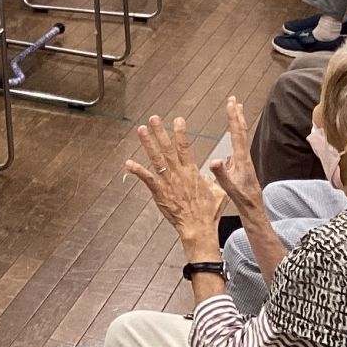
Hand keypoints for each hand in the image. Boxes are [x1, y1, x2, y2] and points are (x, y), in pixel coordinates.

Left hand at [125, 116, 225, 253]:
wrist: (198, 227)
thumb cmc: (208, 212)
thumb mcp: (218, 193)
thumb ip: (214, 180)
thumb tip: (210, 174)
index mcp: (192, 171)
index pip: (185, 147)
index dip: (180, 132)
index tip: (177, 120)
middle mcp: (179, 173)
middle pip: (168, 148)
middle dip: (160, 132)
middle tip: (154, 118)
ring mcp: (168, 182)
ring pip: (156, 159)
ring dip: (148, 143)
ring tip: (141, 130)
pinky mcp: (159, 193)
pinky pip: (147, 179)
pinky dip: (137, 170)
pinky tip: (128, 163)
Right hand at [207, 98, 264, 215]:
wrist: (254, 210)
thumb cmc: (242, 200)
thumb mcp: (230, 189)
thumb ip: (222, 175)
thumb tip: (214, 160)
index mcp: (241, 160)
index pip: (237, 134)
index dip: (233, 118)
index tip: (230, 103)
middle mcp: (244, 157)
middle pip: (241, 131)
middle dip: (237, 114)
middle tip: (234, 99)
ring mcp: (244, 160)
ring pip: (241, 136)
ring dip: (238, 121)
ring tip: (236, 109)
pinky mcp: (242, 165)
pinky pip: (238, 144)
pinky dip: (236, 134)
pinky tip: (233, 136)